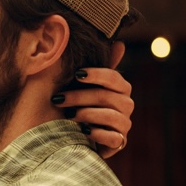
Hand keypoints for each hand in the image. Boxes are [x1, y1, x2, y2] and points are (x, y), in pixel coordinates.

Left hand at [53, 42, 132, 158]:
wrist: (71, 137)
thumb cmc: (76, 105)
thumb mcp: (82, 85)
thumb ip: (96, 67)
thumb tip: (119, 43)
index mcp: (120, 88)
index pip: (114, 77)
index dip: (96, 74)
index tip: (76, 74)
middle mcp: (126, 105)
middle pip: (107, 97)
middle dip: (80, 97)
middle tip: (58, 99)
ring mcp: (124, 124)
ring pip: (111, 116)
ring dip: (86, 114)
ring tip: (68, 116)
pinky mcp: (119, 143)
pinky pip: (113, 138)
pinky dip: (97, 134)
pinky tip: (81, 131)